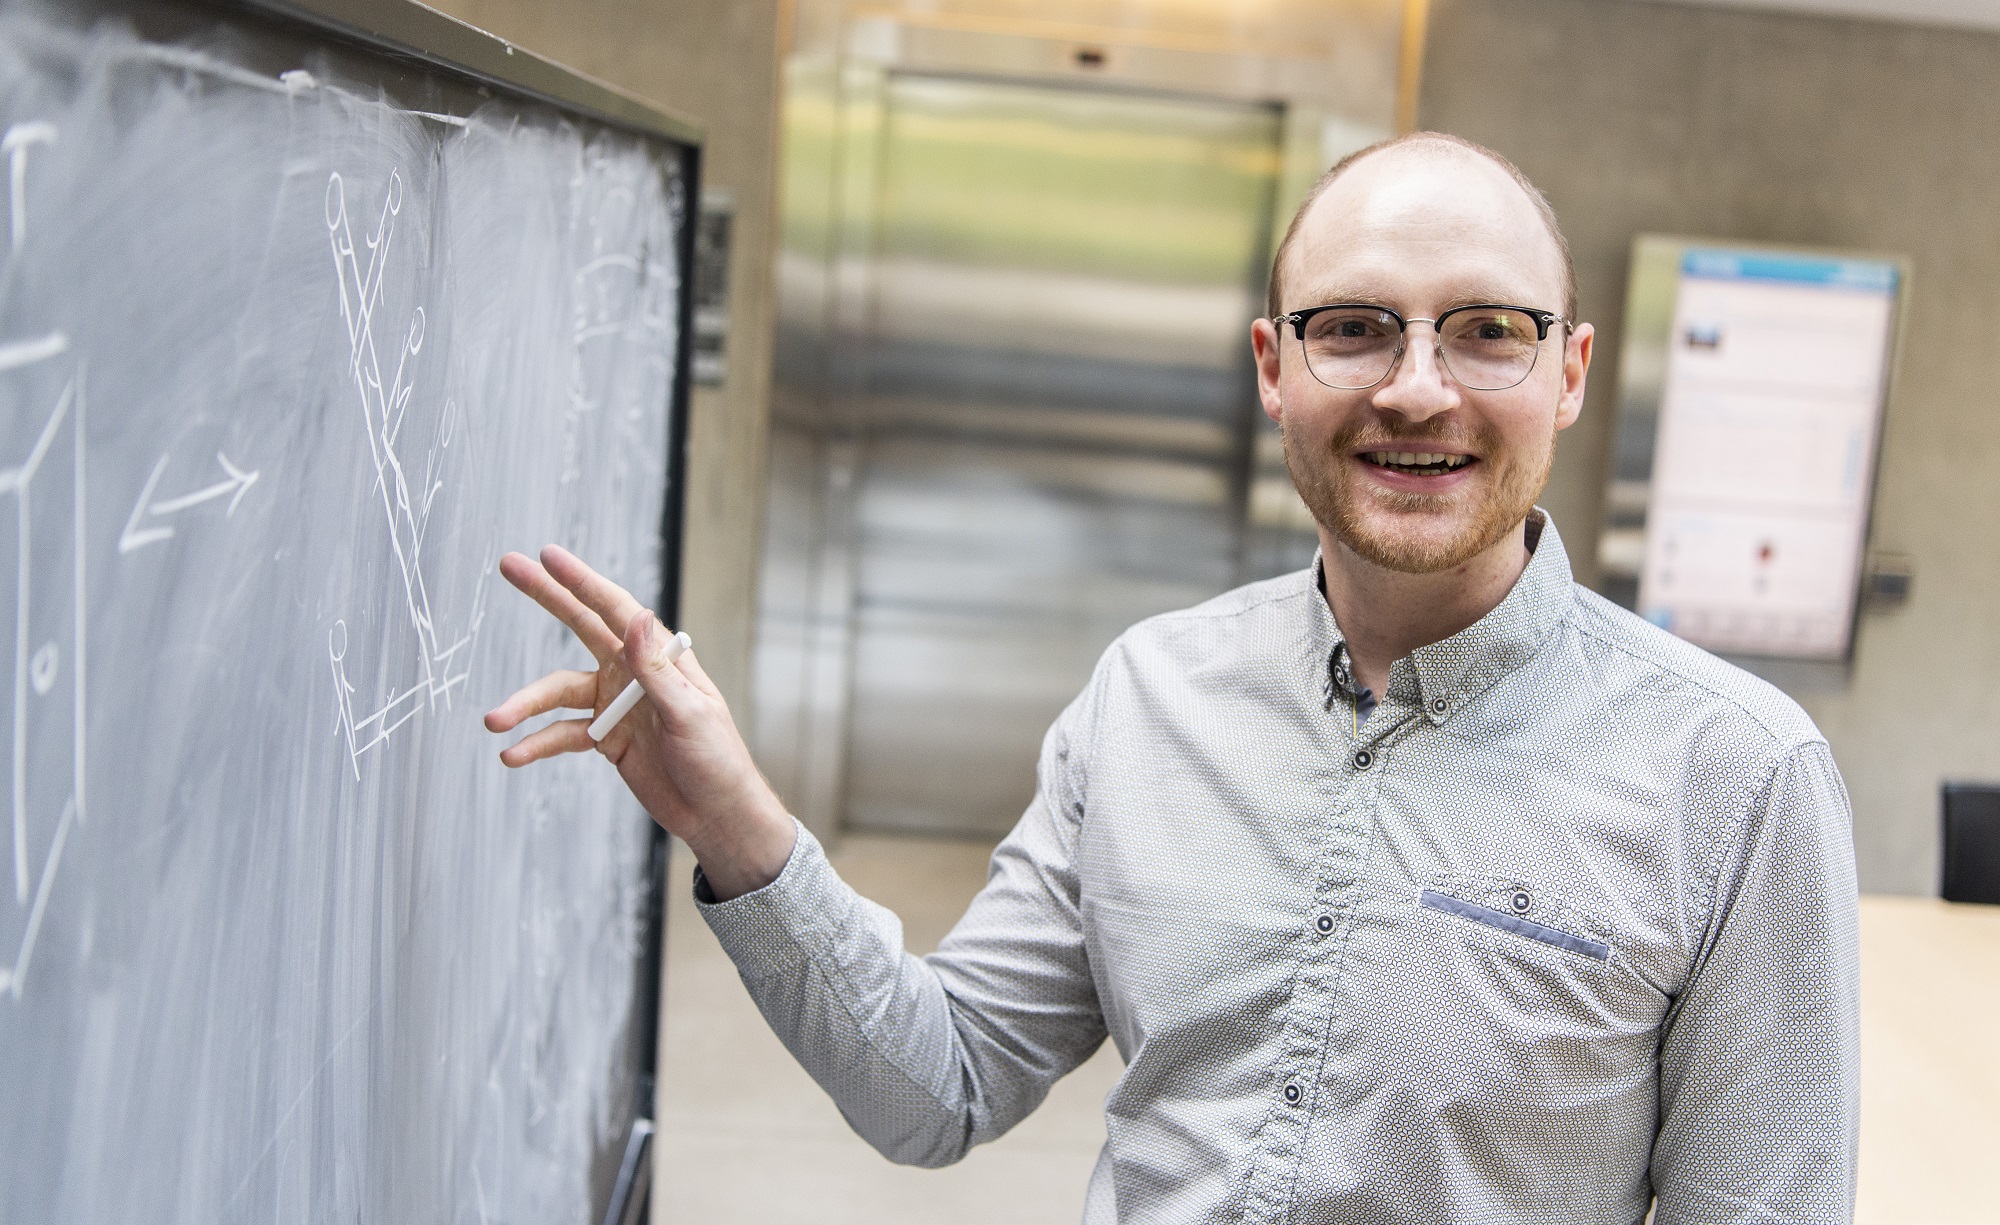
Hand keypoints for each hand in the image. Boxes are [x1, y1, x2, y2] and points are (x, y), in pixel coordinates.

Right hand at [482, 545, 795, 898]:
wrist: (715, 813)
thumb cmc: (717, 759)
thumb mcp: (689, 713)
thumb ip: (656, 670)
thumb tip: (635, 618)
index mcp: (658, 658)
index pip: (615, 610)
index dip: (581, 581)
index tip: (548, 555)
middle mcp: (632, 674)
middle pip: (580, 628)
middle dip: (545, 597)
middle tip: (509, 567)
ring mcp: (615, 705)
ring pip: (558, 693)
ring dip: (525, 706)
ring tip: (494, 719)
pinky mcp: (606, 740)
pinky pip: (562, 734)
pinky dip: (536, 744)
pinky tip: (513, 755)